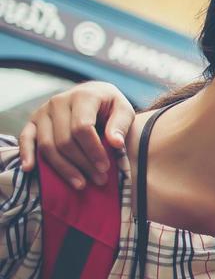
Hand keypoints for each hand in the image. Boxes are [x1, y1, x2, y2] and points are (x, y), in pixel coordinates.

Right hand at [16, 81, 134, 187]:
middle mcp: (58, 102)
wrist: (93, 94)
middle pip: (64, 140)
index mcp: (83, 96)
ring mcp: (43, 111)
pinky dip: (26, 154)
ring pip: (47, 145)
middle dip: (82, 164)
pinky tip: (30, 169)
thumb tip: (116, 143)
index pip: (82, 128)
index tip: (105, 167)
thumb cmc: (110, 105)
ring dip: (63, 168)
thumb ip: (120, 124)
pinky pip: (26, 138)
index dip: (93, 150)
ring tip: (81, 184)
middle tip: (99, 179)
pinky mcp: (33, 121)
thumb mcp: (123, 109)